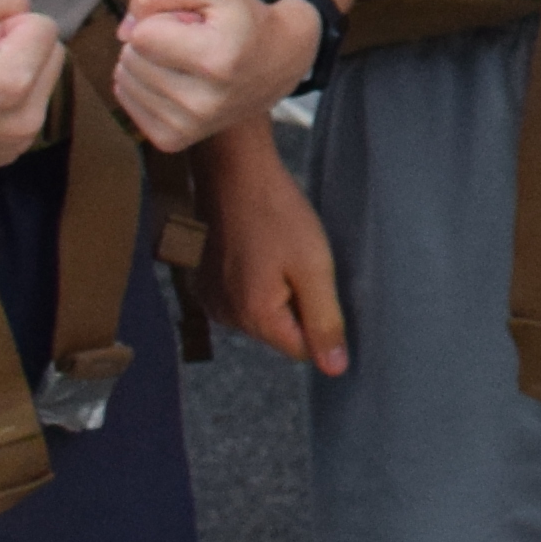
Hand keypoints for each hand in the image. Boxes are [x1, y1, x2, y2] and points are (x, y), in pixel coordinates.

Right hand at [0, 0, 62, 168]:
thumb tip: (26, 9)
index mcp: (15, 82)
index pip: (46, 26)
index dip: (8, 22)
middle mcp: (26, 119)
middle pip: (53, 54)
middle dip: (20, 45)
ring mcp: (17, 143)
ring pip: (43, 82)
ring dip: (17, 71)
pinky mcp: (5, 155)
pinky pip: (27, 110)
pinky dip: (8, 99)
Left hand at [109, 0, 316, 152]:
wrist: (278, 61)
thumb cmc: (241, 17)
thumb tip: (122, 31)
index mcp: (216, 60)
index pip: (141, 34)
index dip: (160, 17)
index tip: (191, 21)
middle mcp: (203, 102)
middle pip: (130, 58)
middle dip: (152, 40)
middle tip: (191, 40)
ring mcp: (188, 127)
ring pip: (124, 81)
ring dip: (147, 62)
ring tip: (185, 60)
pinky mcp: (173, 140)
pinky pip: (128, 102)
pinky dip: (144, 85)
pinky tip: (174, 80)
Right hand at [200, 132, 348, 373]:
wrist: (235, 173)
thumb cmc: (277, 214)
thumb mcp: (315, 267)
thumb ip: (325, 321)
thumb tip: (335, 369)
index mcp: (255, 317)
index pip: (302, 350)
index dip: (319, 320)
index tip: (318, 282)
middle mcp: (227, 316)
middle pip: (281, 332)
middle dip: (297, 305)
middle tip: (298, 261)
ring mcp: (212, 300)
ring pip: (262, 315)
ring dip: (277, 292)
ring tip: (277, 251)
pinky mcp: (205, 284)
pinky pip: (242, 297)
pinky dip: (255, 280)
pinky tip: (259, 249)